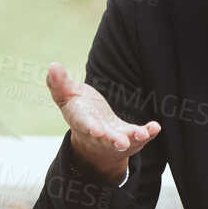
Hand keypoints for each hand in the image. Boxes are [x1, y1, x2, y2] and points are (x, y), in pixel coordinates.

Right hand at [46, 62, 159, 182]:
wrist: (94, 131)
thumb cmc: (80, 109)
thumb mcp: (67, 95)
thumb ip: (59, 83)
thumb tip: (52, 65)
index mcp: (81, 121)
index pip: (84, 125)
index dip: (90, 127)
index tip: (96, 130)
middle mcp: (98, 134)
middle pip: (105, 139)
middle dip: (113, 140)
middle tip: (121, 142)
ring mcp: (115, 137)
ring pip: (124, 141)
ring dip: (133, 138)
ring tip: (142, 134)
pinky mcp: (129, 136)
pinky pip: (140, 136)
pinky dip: (148, 133)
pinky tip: (155, 127)